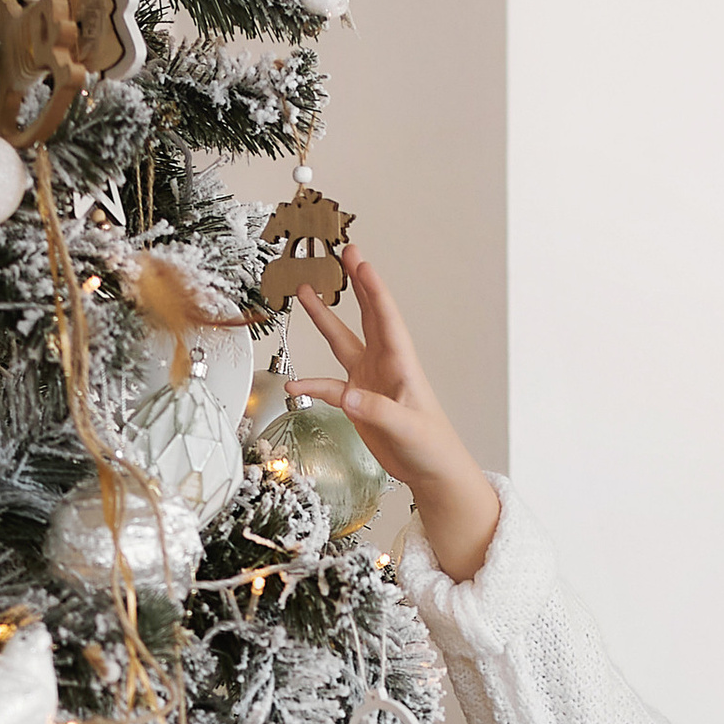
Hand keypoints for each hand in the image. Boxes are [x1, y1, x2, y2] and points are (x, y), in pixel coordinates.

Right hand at [290, 244, 500, 576]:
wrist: (430, 470)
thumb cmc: (431, 446)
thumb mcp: (408, 429)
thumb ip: (378, 411)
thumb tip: (348, 397)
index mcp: (402, 363)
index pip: (386, 317)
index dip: (372, 288)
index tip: (359, 261)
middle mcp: (384, 364)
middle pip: (366, 315)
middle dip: (354, 284)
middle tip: (342, 253)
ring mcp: (369, 380)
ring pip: (342, 341)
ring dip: (324, 318)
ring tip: (304, 292)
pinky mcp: (357, 400)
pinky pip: (328, 386)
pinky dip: (311, 384)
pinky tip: (293, 386)